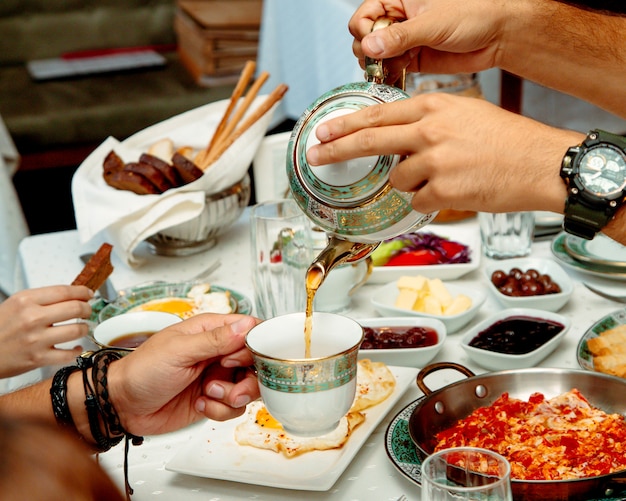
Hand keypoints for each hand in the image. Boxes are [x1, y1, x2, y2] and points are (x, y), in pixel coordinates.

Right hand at [0, 285, 92, 377]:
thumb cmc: (0, 326)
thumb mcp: (16, 304)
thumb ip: (42, 299)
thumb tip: (72, 295)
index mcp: (26, 300)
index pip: (65, 291)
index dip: (82, 292)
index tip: (88, 294)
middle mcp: (32, 318)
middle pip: (76, 309)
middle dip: (87, 309)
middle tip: (87, 311)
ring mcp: (36, 339)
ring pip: (77, 330)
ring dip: (84, 328)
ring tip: (81, 328)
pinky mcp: (38, 359)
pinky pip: (69, 354)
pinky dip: (77, 350)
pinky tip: (76, 347)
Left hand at [108, 313, 261, 435]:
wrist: (122, 405)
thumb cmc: (142, 370)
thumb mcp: (179, 351)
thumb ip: (215, 339)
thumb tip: (246, 325)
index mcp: (210, 330)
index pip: (250, 330)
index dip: (253, 346)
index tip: (237, 359)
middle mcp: (218, 352)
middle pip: (255, 362)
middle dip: (248, 378)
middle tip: (227, 385)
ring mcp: (217, 376)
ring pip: (249, 387)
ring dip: (233, 395)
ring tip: (209, 395)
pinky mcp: (214, 399)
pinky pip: (235, 407)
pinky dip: (220, 410)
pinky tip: (200, 404)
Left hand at [306, 92, 581, 214]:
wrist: (542, 164)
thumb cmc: (508, 141)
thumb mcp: (465, 114)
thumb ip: (427, 123)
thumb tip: (397, 139)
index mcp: (434, 106)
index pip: (378, 114)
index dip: (346, 124)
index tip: (324, 131)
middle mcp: (429, 131)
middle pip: (370, 141)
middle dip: (337, 149)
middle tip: (315, 155)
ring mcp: (434, 162)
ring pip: (397, 180)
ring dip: (412, 184)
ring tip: (448, 177)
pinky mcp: (441, 191)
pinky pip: (417, 202)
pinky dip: (430, 200)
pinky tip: (456, 190)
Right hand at [349, 0, 512, 76]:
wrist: (497, 37)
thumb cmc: (474, 14)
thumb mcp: (433, 23)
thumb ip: (400, 36)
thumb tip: (370, 46)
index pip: (363, 16)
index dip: (365, 32)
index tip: (374, 44)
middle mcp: (398, 19)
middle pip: (365, 38)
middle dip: (371, 51)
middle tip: (384, 59)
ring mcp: (403, 40)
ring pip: (375, 56)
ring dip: (381, 65)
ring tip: (398, 65)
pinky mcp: (411, 59)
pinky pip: (390, 69)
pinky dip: (390, 75)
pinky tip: (398, 75)